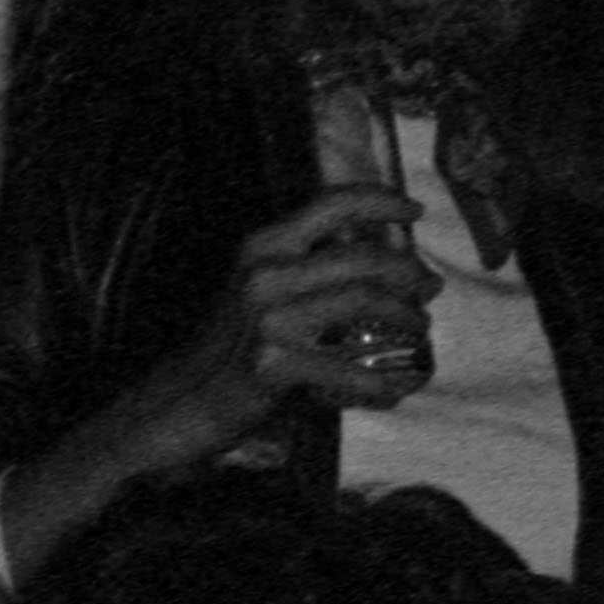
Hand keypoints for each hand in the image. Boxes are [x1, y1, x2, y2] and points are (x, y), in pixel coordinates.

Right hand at [192, 181, 436, 437]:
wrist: (172, 403)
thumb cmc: (221, 350)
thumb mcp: (252, 291)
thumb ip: (298, 270)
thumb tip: (366, 263)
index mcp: (263, 245)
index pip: (333, 203)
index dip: (382, 200)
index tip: (415, 211)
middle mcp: (266, 271)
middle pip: (361, 256)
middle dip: (409, 270)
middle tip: (430, 287)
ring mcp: (269, 318)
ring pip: (363, 300)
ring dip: (404, 313)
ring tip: (420, 324)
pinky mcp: (272, 364)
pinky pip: (344, 369)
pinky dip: (375, 383)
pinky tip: (392, 388)